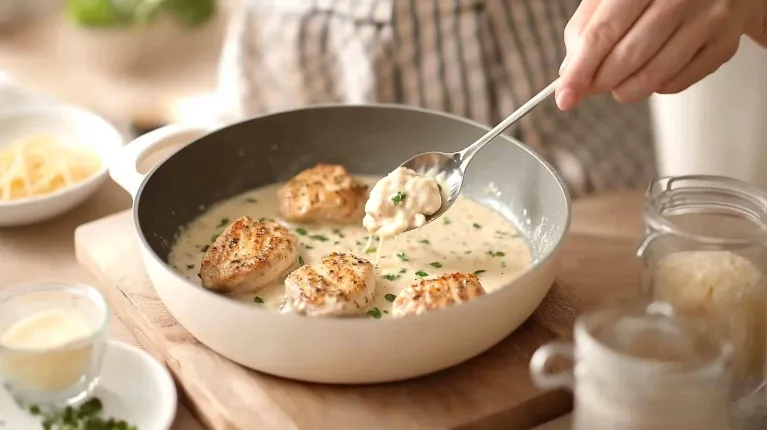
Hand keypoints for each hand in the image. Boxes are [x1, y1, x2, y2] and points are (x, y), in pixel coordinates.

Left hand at [556, 0, 763, 109]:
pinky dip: (655, 87)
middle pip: (628, 58)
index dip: (580, 70)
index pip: (604, 32)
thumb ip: (586, 26)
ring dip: (625, 90)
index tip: (565, 96)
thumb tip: (569, 70)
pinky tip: (649, 71)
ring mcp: (709, 19)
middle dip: (601, 82)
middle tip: (590, 86)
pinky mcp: (724, 44)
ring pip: (654, 77)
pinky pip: (678, 83)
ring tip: (617, 81)